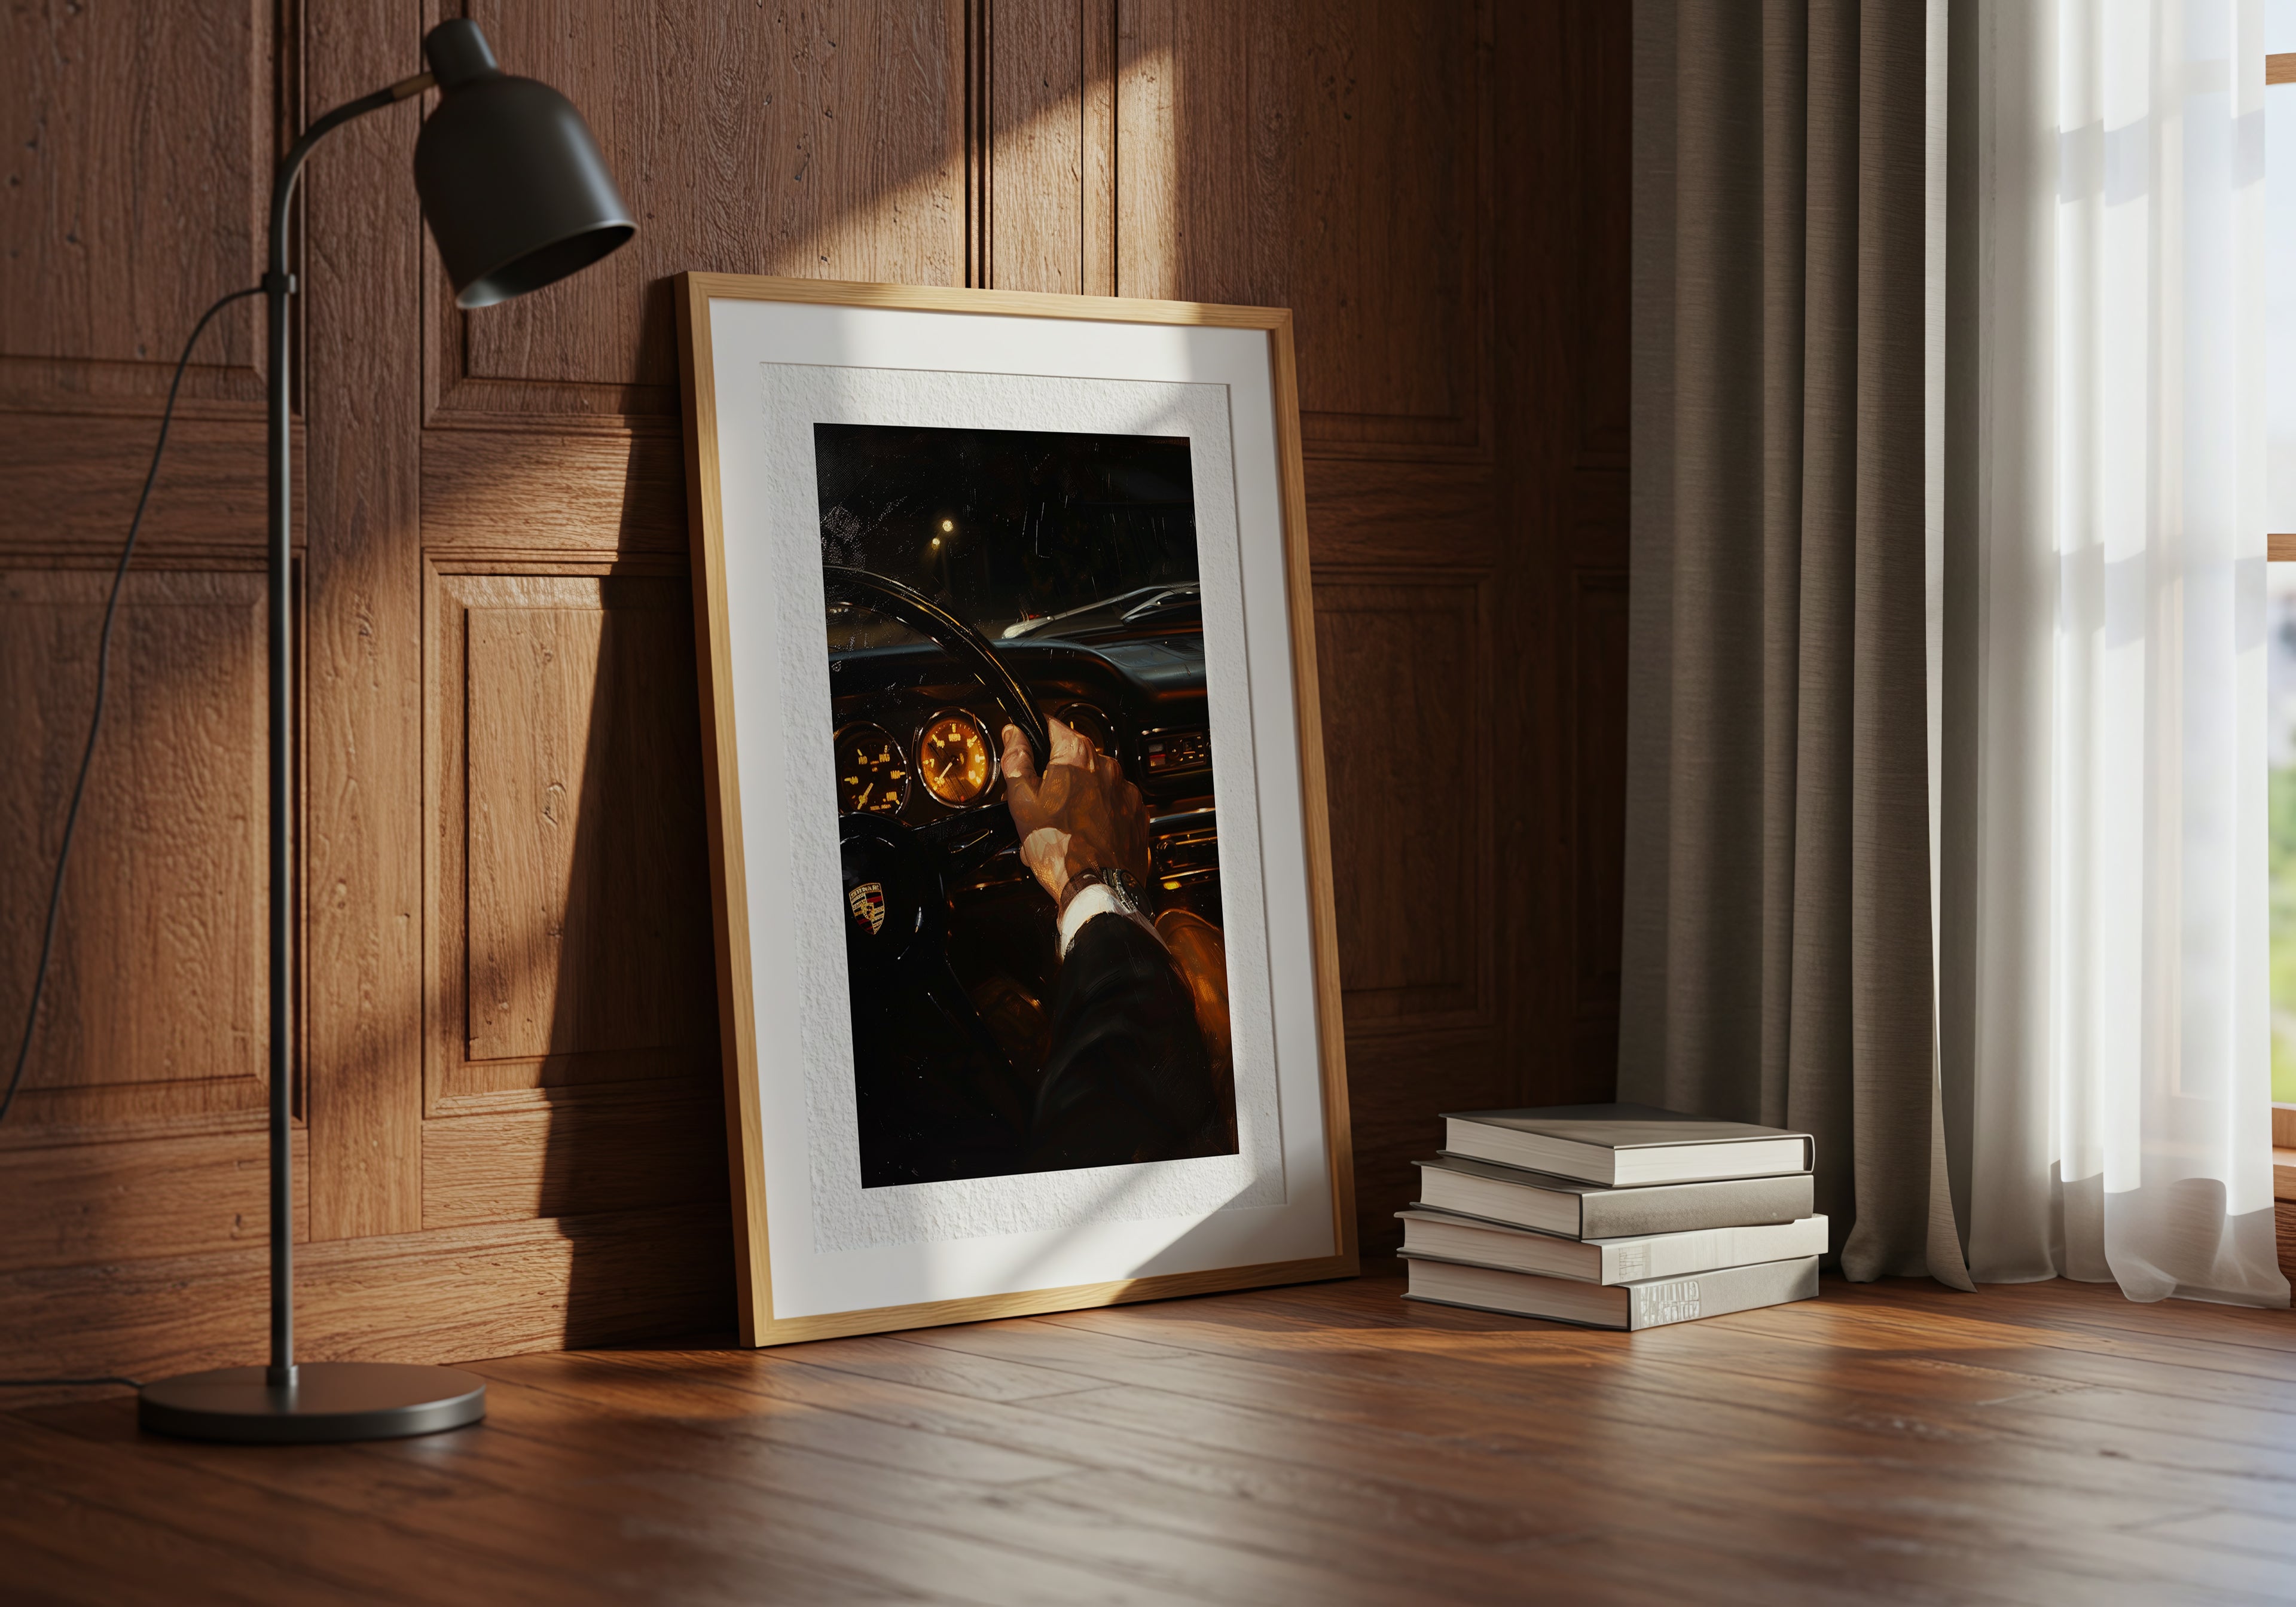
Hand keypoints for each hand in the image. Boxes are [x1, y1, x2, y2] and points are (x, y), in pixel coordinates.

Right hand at [1000, 717, 1149, 907]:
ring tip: (1060, 828)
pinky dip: (1098, 817)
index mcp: (1078, 756)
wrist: (1098, 888)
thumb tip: (1014, 735)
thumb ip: (1017, 760)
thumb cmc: (1061, 849)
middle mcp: (1108, 768)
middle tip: (1040, 804)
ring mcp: (1126, 792)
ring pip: (1094, 784)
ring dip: (1077, 798)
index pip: (1053, 726)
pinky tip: (1081, 837)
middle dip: (1056, 777)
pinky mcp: (1137, 815)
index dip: (1035, 736)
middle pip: (1074, 759)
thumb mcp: (1023, 802)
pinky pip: (1112, 806)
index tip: (1027, 747)